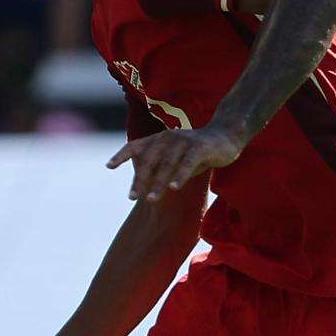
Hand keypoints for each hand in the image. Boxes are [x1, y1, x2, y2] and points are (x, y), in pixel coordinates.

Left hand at [107, 125, 241, 202]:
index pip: (135, 146)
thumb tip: (139, 187)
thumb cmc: (194, 151)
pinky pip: (188, 162)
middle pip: (149, 160)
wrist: (226, 136)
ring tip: (150, 199)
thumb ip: (158, 169)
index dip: (121, 155)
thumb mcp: (173, 159)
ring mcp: (184, 141)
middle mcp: (167, 138)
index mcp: (158, 139)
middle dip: (139, 180)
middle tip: (132, 197)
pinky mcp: (200, 146)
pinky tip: (174, 188)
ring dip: (158, 183)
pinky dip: (180, 175)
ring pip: (167, 164)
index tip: (109, 166)